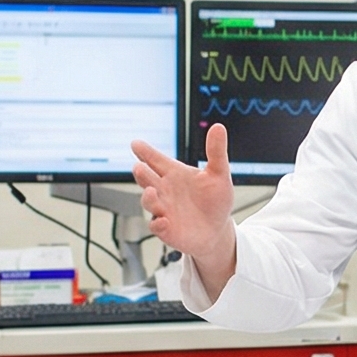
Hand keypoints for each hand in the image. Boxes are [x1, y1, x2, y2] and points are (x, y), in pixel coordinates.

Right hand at [131, 125, 237, 290]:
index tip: (136, 144)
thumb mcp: (219, 174)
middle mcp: (164, 190)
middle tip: (139, 167)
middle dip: (141, 173)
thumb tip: (218, 128)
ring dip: (148, 197)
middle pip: (147, 178)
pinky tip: (163, 220)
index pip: (156, 159)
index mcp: (174, 173)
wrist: (218, 229)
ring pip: (148, 201)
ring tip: (152, 192)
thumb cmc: (215, 200)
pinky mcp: (166, 229)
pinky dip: (158, 224)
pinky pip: (156, 226)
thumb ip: (216, 151)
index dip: (146, 152)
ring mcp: (163, 209)